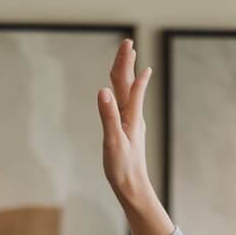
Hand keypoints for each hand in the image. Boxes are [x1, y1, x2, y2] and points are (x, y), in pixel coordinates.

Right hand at [97, 39, 173, 234]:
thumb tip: (102, 91)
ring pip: (128, 95)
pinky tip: (126, 97)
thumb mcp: (112, 142)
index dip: (126, 64)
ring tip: (129, 62)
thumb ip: (108, 115)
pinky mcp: (127, 133)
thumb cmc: (123, 168)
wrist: (133, 189)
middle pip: (128, 85)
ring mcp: (131, 125)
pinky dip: (126, 95)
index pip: (127, 83)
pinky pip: (126, 107)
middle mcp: (132, 117)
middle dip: (127, 64)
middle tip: (128, 45)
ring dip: (127, 77)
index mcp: (130, 116)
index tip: (128, 45)